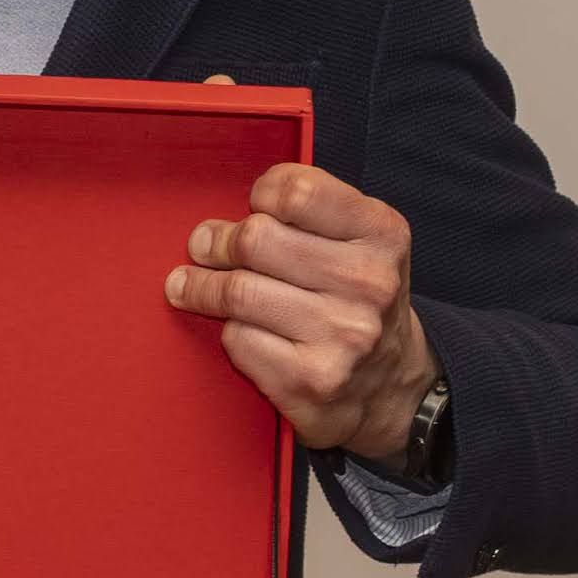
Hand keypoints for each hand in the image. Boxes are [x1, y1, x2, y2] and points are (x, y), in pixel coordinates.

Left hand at [165, 161, 439, 460]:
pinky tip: (240, 330)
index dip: (263, 194)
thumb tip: (215, 227)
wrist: (390, 385)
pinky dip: (229, 331)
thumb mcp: (359, 240)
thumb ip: (307, 214)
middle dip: (217, 242)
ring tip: (187, 285)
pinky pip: (239, 338)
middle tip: (202, 246)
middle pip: (255, 239)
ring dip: (201, 287)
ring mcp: (343, 335)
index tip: (254, 206)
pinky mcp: (311, 379)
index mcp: (382, 235)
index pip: (297, 192)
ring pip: (238, 291)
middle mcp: (369, 283)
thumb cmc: (357, 300)